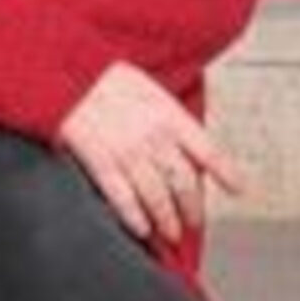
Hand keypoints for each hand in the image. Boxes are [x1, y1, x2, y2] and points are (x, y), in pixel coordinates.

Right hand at [54, 62, 245, 245]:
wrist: (62, 68)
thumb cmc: (99, 73)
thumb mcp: (145, 84)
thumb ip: (167, 114)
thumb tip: (185, 140)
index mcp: (168, 113)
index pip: (208, 150)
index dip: (226, 172)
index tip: (237, 188)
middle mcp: (153, 136)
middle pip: (183, 182)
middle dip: (191, 207)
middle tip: (193, 221)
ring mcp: (126, 151)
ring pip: (157, 196)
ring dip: (166, 219)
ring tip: (169, 232)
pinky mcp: (99, 162)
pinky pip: (123, 197)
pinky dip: (134, 216)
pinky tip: (141, 227)